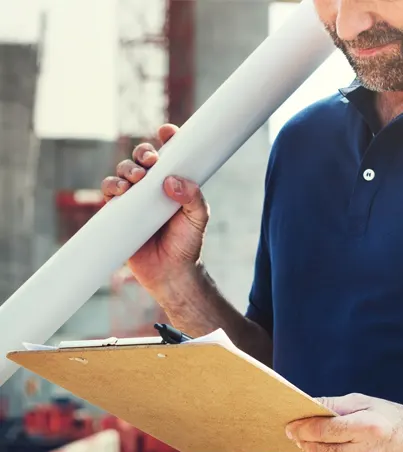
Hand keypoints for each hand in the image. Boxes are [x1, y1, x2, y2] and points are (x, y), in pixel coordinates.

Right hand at [101, 124, 209, 301]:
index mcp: (172, 183)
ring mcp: (133, 200)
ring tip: (136, 180)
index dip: (167, 138)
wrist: (171, 273)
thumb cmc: (188, 244)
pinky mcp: (118, 214)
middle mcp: (151, 188)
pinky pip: (109, 193)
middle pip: (141, 158)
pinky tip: (120, 191)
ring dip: (126, 169)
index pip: (169, 154)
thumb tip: (171, 181)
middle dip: (143, 153)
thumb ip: (193, 197)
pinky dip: (111, 186)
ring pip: (123, 172)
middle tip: (151, 161)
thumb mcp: (199, 218)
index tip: (167, 131)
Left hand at [286, 393, 402, 451]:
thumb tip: (305, 408)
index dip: (302, 428)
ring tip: (325, 449)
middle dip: (307, 442)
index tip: (291, 427)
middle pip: (319, 451)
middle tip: (305, 436)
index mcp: (368, 428)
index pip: (322, 430)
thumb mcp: (367, 403)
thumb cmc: (394, 421)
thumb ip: (334, 404)